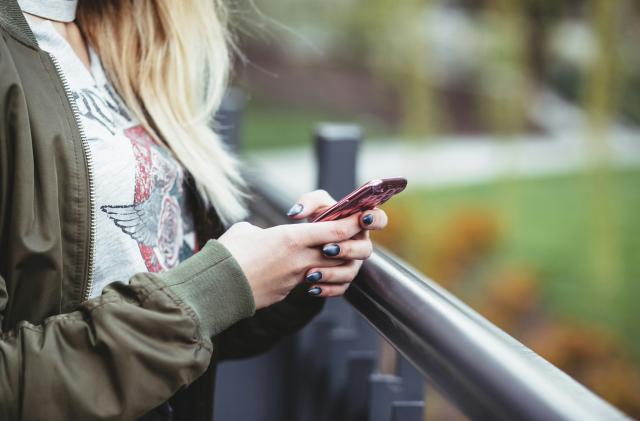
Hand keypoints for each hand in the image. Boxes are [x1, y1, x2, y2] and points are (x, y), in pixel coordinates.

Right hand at [219, 212, 362, 308]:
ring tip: (327, 256)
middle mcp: (300, 259)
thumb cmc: (228, 254)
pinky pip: (310, 283)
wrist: (216, 288)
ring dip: (334, 264)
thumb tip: (262, 236)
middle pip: (340, 252)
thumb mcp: (246, 231)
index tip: (361, 217)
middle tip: (349, 237)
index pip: (335, 230)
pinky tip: (306, 274)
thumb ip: (263, 231)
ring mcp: (295, 278)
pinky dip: (314, 278)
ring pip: (329, 270)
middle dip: (350, 245)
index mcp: (291, 238)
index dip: (352, 224)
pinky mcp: (287, 292)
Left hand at [286, 189, 387, 297]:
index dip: (375, 219)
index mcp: (360, 222)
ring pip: (351, 272)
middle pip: (365, 250)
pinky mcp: (343, 279)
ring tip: (311, 273)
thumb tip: (297, 213)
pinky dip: (326, 289)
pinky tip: (311, 287)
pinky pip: (340, 288)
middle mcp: (360, 244)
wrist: (306, 241)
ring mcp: (353, 263)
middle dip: (347, 250)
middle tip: (327, 249)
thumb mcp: (314, 204)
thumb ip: (308, 202)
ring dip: (332, 273)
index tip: (362, 218)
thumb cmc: (318, 218)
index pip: (379, 219)